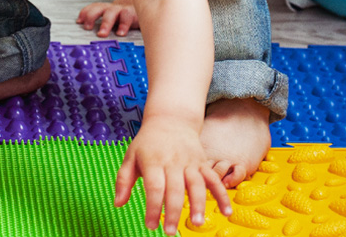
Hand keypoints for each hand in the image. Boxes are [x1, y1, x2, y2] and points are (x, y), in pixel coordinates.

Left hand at [77, 0, 138, 36]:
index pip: (93, 8)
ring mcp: (123, 10)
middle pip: (99, 8)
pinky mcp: (134, 14)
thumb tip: (86, 27)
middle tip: (87, 28)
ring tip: (101, 34)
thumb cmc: (127, 16)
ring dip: (105, 23)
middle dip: (91, 17)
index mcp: (107, 9)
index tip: (79, 21)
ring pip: (112, 13)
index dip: (85, 13)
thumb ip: (103, 22)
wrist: (146, 6)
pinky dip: (123, 25)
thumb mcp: (114, 17)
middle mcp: (113, 8)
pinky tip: (120, 33)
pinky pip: (127, 17)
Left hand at [115, 118, 231, 235]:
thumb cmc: (148, 142)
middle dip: (174, 212)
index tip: (151, 225)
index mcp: (153, 161)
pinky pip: (214, 180)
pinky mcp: (202, 163)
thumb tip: (118, 203)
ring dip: (198, 205)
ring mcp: (190, 162)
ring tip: (197, 223)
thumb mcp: (130, 156)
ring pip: (197, 184)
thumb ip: (123, 180)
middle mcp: (173, 161)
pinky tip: (227, 212)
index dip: (153, 207)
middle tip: (170, 232)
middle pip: (175, 189)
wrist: (171, 119)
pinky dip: (222, 195)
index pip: (155, 187)